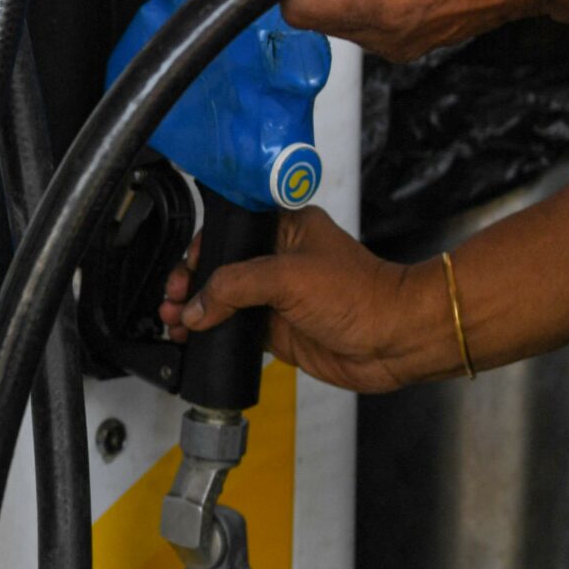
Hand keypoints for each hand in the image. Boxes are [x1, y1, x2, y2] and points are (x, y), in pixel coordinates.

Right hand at [158, 207, 442, 393]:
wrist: (396, 340)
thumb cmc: (360, 295)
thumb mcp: (287, 277)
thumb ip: (233, 287)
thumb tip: (194, 307)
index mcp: (284, 229)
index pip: (227, 231)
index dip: (200, 248)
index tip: (182, 268)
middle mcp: (277, 259)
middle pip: (218, 268)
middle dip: (189, 283)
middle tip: (172, 298)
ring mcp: (276, 297)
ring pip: (221, 301)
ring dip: (195, 310)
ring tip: (173, 320)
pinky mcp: (277, 329)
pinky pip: (234, 329)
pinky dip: (210, 333)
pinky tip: (191, 337)